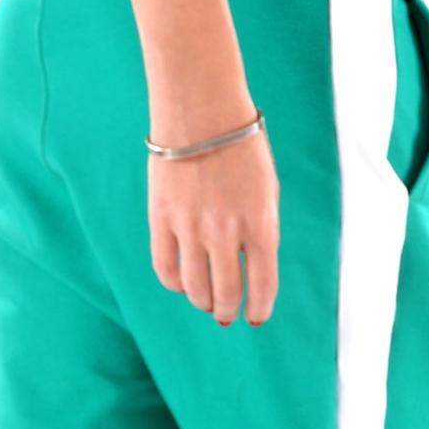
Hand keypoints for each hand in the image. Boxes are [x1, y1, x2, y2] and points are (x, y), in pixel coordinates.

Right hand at [147, 118, 280, 324]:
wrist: (202, 110)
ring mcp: (190, 227)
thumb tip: (249, 274)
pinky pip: (165, 268)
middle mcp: (225, 231)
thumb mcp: (267, 191)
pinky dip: (176, 284)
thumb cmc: (241, 149)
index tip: (255, 317)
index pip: (262, 285)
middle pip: (226, 293)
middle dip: (228, 310)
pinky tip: (183, 283)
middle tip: (226, 313)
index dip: (259, 309)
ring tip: (206, 301)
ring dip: (202, 301)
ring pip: (195, 288)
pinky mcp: (161, 218)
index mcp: (260, 223)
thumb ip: (261, 232)